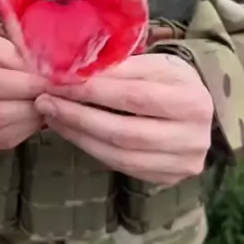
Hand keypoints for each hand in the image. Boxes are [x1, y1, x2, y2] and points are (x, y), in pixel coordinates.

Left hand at [35, 53, 213, 184]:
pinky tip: (70, 131)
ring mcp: (182, 164)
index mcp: (192, 101)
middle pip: (124, 131)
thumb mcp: (154, 64)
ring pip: (119, 155)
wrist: (198, 109)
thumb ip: (120, 69)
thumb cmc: (170, 80)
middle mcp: (193, 137)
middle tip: (45, 102)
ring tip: (52, 116)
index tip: (58, 82)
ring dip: (78, 135)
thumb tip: (72, 70)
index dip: (92, 91)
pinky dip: (91, 148)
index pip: (133, 96)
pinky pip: (121, 166)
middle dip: (78, 116)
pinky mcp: (167, 178)